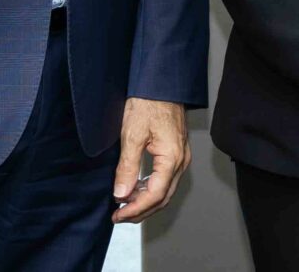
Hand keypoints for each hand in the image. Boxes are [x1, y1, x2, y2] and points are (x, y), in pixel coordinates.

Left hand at [113, 98, 190, 223]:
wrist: (160, 83)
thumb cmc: (148, 102)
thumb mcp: (132, 135)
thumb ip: (128, 167)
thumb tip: (121, 194)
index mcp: (172, 158)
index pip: (155, 195)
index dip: (135, 209)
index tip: (117, 215)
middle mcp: (181, 161)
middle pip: (162, 197)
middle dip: (140, 211)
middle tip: (118, 216)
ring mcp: (180, 157)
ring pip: (164, 190)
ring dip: (145, 201)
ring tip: (123, 205)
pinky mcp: (176, 153)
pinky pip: (165, 179)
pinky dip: (149, 189)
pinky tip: (135, 189)